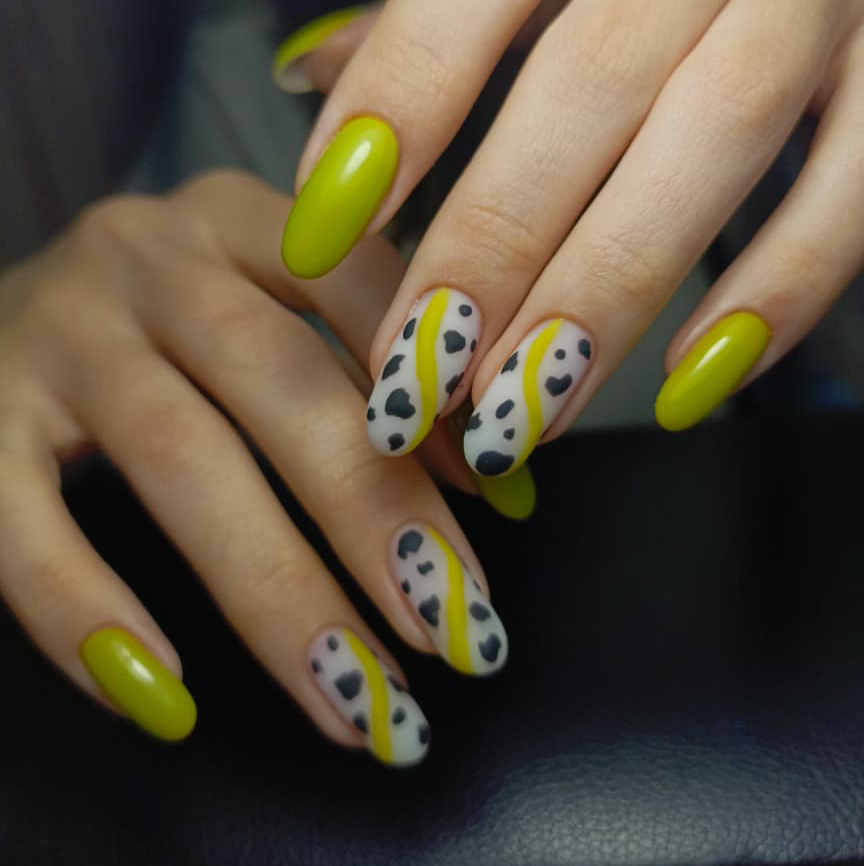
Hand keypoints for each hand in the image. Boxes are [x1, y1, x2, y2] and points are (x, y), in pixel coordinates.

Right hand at [0, 171, 507, 764]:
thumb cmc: (167, 331)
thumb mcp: (268, 316)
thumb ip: (365, 379)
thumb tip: (486, 485)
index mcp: (242, 220)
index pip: (361, 285)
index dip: (436, 399)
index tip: (500, 512)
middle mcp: (149, 258)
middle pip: (280, 381)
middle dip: (378, 515)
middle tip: (459, 631)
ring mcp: (55, 333)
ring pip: (179, 460)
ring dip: (279, 593)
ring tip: (357, 698)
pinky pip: (20, 525)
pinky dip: (88, 615)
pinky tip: (165, 703)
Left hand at [279, 0, 863, 474]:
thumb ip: (426, 13)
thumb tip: (309, 73)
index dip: (388, 116)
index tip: (322, 237)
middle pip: (586, 94)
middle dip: (491, 253)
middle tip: (413, 384)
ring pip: (712, 148)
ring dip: (604, 300)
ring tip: (519, 416)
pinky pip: (855, 191)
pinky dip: (778, 292)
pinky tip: (686, 386)